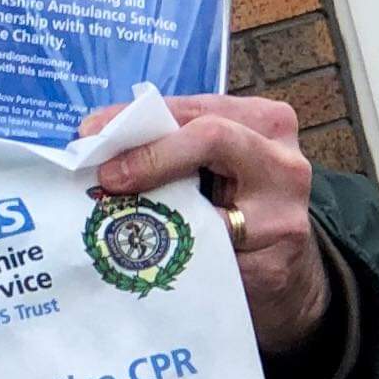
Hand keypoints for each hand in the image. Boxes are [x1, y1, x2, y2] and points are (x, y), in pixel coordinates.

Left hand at [88, 94, 329, 352]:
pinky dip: (178, 257)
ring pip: (211, 206)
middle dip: (150, 155)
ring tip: (119, 216)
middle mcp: (284, 162)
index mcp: (267, 122)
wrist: (286, 267)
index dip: (140, 121)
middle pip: (210, 139)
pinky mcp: (276, 264)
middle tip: (105, 177)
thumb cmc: (239, 201)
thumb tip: (98, 140)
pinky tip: (152, 258)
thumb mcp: (215, 161)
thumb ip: (173, 143)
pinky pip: (212, 256)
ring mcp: (286, 215)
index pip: (195, 111)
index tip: (92, 135)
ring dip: (157, 212)